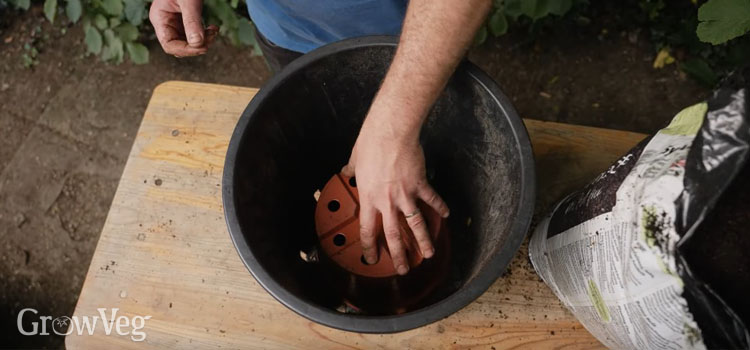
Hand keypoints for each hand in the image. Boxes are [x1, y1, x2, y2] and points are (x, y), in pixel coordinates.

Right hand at [149, 0, 217, 56]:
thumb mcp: (189, 1)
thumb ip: (192, 21)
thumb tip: (197, 44)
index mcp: (159, 18)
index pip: (170, 45)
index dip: (186, 50)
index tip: (203, 47)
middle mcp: (166, 22)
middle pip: (179, 46)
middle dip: (197, 45)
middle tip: (212, 37)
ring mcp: (175, 21)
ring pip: (188, 42)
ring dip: (203, 40)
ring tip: (214, 31)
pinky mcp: (186, 19)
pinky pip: (194, 34)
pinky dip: (205, 34)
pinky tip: (213, 28)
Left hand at [342, 105, 449, 274]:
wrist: (390, 133)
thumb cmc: (370, 145)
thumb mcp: (354, 160)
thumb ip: (351, 171)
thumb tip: (346, 172)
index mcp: (369, 198)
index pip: (368, 229)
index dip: (370, 247)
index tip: (372, 258)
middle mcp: (387, 202)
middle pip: (393, 235)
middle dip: (398, 255)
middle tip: (402, 269)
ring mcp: (405, 195)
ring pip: (415, 225)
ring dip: (423, 241)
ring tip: (428, 254)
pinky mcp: (420, 184)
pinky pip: (432, 199)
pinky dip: (439, 207)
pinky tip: (446, 215)